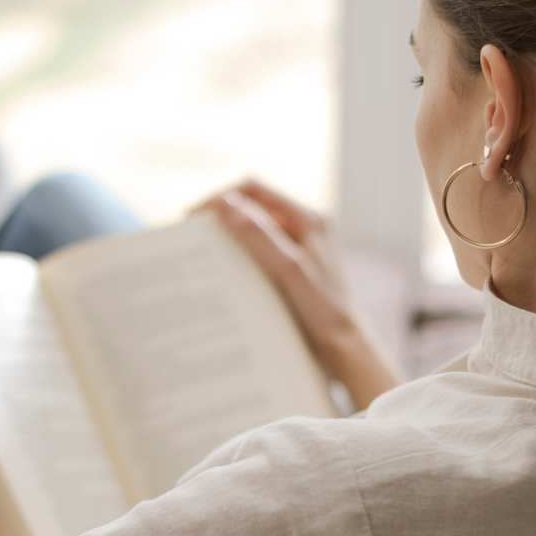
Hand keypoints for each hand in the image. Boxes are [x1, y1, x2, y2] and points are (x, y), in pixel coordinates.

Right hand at [197, 179, 398, 406]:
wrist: (345, 347)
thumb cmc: (325, 310)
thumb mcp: (289, 270)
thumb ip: (260, 236)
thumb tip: (226, 206)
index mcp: (308, 217)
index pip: (254, 188)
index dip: (221, 196)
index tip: (193, 215)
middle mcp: (304, 225)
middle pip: (252, 205)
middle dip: (221, 215)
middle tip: (191, 234)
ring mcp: (298, 245)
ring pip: (252, 228)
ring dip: (227, 236)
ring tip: (200, 251)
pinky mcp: (291, 266)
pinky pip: (257, 250)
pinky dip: (237, 255)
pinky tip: (220, 271)